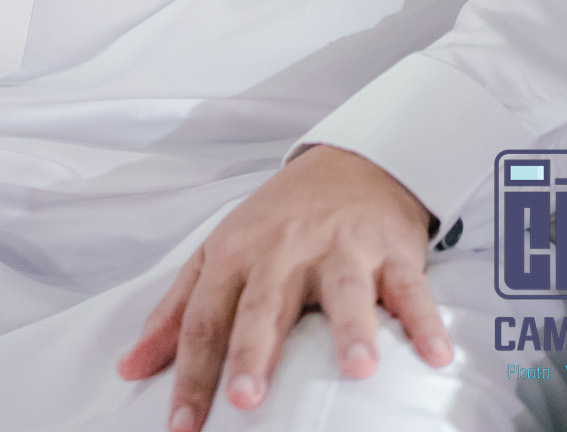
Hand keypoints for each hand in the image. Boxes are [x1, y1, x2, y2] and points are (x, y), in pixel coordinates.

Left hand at [117, 144, 451, 426]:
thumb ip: (177, 311)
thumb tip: (131, 368)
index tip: (180, 427)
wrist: (349, 161)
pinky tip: (435, 354)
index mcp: (236, 254)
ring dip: (351, 329)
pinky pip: (410, 288)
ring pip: (345, 290)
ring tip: (357, 370)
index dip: (190, 374)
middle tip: (245, 398)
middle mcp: (285, 251)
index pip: (205, 319)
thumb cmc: (277, 221)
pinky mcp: (390, 249)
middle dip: (254, 351)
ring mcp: (341, 248)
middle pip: (265, 305)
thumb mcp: (218, 253)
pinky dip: (424, 319)